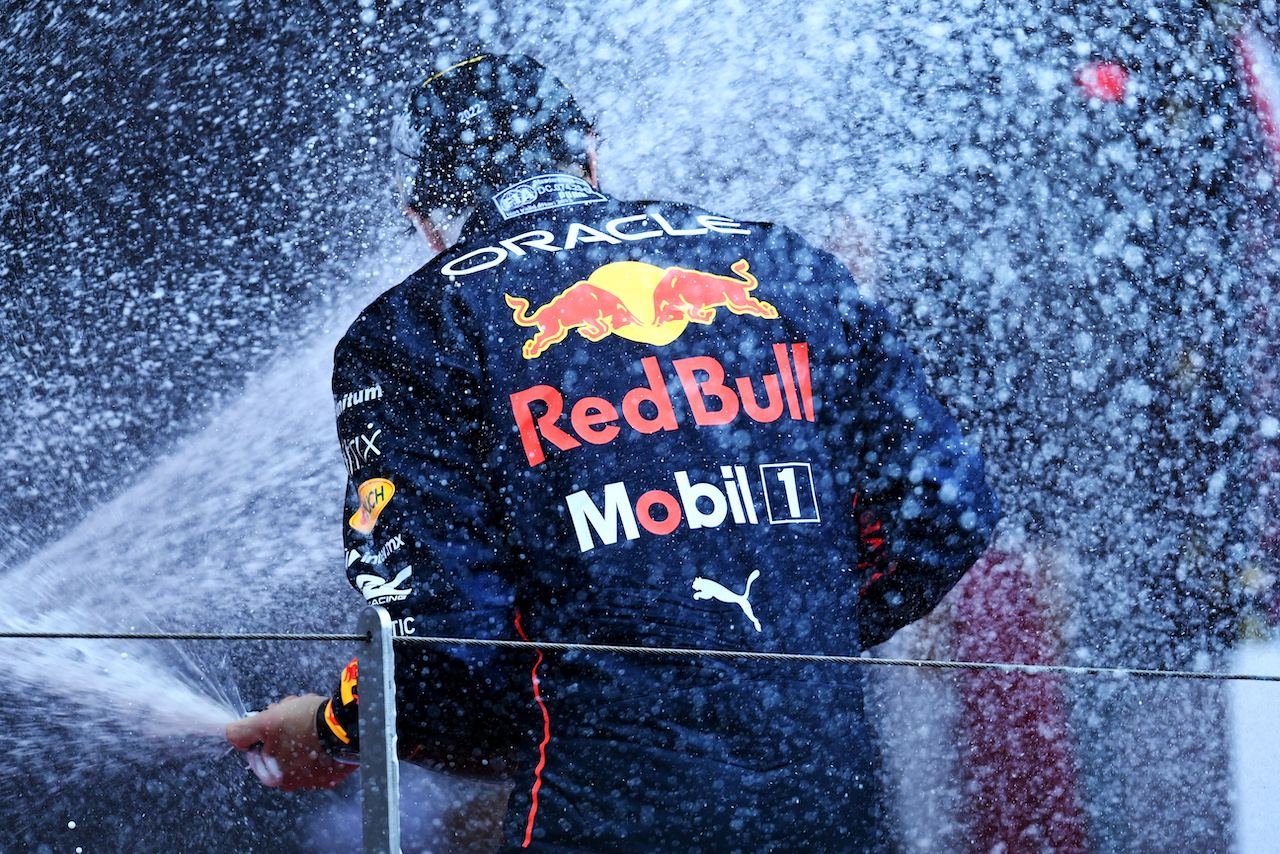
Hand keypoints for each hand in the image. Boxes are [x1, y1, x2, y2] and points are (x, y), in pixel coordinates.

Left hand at [226, 693, 356, 791]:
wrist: (346, 724)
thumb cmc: (305, 724)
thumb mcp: (266, 721)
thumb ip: (241, 731)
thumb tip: (228, 735)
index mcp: (275, 777)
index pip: (256, 752)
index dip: (261, 732)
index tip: (272, 718)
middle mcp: (295, 784)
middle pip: (278, 753)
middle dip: (281, 731)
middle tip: (291, 713)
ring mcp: (317, 780)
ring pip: (299, 754)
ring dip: (300, 736)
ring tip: (310, 717)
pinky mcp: (335, 773)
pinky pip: (320, 757)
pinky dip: (319, 744)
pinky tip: (323, 730)